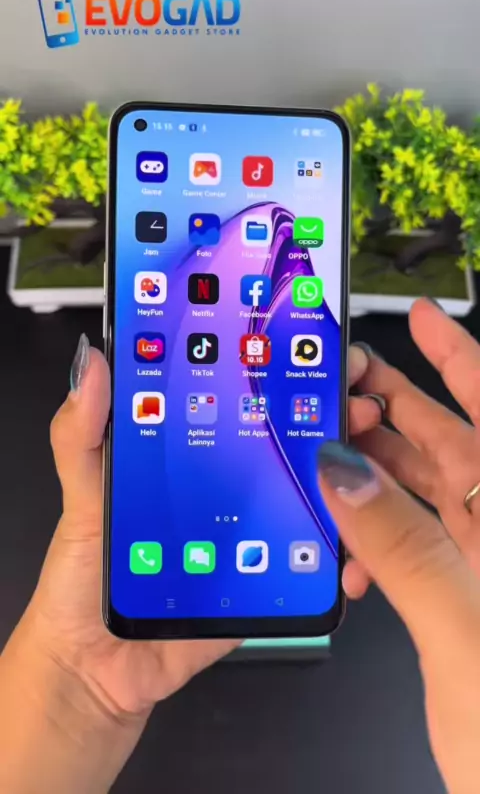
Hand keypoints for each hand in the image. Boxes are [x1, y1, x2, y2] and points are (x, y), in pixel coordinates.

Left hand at [15, 338, 379, 718]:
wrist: (95, 670)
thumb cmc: (82, 579)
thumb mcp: (80, 496)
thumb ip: (81, 435)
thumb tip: (95, 364)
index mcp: (184, 456)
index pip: (233, 400)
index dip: (270, 369)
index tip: (306, 343)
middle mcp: (223, 488)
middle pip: (283, 442)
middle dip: (325, 415)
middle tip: (351, 398)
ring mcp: (247, 533)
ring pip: (307, 497)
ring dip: (344, 479)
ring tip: (364, 457)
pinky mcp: (260, 580)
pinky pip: (305, 564)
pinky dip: (335, 556)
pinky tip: (350, 545)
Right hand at [353, 298, 479, 593]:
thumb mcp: (467, 628)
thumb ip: (404, 547)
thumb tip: (342, 472)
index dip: (454, 353)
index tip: (420, 314)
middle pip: (449, 439)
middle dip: (392, 407)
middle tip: (346, 383)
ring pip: (429, 490)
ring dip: (376, 476)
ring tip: (329, 464)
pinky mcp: (472, 589)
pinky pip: (424, 545)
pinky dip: (386, 546)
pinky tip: (355, 565)